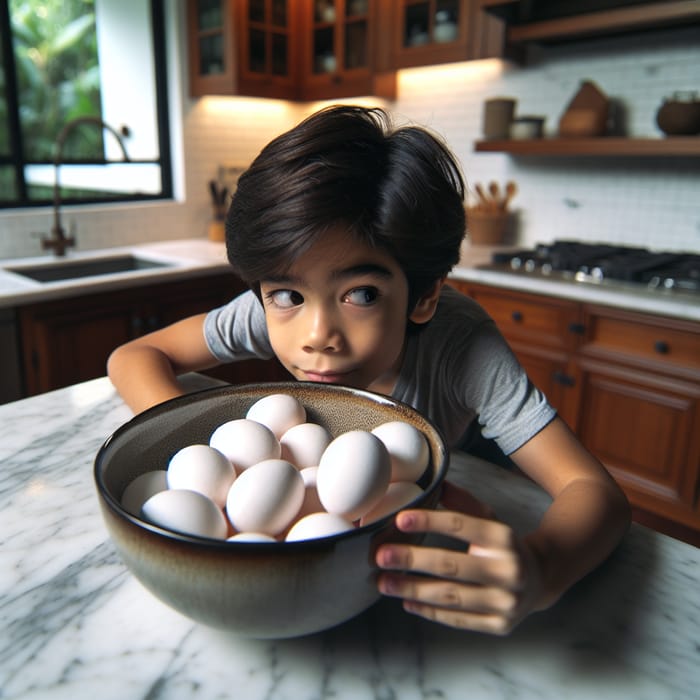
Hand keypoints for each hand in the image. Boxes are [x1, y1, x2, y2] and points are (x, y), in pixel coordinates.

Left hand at [374, 503, 543, 634]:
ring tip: (383, 582)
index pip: (462, 526)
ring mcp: (505, 602)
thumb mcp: (490, 519)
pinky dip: (429, 611)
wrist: (539, 582)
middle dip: (412, 560)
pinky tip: (406, 602)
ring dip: (412, 589)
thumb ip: (463, 502)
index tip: (400, 519)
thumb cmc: (504, 546)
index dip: (430, 522)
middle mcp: (508, 570)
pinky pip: (457, 619)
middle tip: (381, 555)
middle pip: (452, 565)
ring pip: (451, 596)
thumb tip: (435, 483)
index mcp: (504, 538)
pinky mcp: (498, 625)